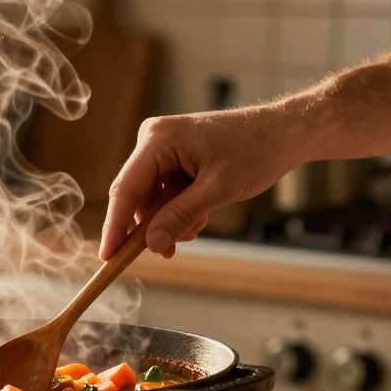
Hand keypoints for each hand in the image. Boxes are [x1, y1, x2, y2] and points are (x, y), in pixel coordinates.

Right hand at [99, 107, 307, 258]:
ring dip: (171, 219)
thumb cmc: (256, 151)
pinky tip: (201, 214)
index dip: (115, 226)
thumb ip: (179, 216)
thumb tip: (151, 244)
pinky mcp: (172, 157)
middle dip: (154, 226)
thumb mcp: (218, 190)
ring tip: (199, 224)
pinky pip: (163, 193)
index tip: (107, 257)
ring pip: (151, 200)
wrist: (284, 133)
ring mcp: (162, 148)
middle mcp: (153, 140)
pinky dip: (179, 210)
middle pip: (136, 197)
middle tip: (170, 252)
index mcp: (158, 139)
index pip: (126, 189)